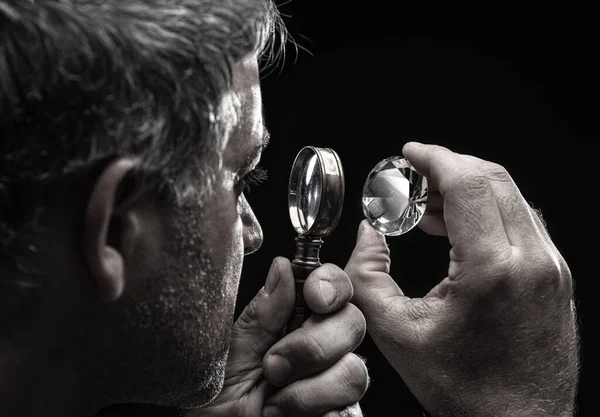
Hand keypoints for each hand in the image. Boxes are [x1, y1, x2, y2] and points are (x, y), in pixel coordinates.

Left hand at [192, 257, 368, 416]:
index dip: (332, 285)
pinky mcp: (340, 415)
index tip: (314, 297)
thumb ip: (263, 313)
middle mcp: (320, 346)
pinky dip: (311, 415)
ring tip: (272, 402)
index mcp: (294, 320)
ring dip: (307, 391)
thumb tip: (283, 267)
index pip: (333, 286)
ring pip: (353, 371)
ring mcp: (332, 383)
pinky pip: (347, 411)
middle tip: (272, 365)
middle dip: (312, 346)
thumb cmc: (216, 399)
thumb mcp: (232, 351)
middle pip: (352, 323)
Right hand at [344, 143, 578, 416]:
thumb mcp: (395, 331)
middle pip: (494, 180)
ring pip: (511, 198)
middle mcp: (533, 262)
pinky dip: (489, 211)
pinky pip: (523, 222)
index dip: (435, 158)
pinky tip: (461, 229)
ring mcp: (551, 268)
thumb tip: (367, 236)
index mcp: (493, 270)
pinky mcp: (556, 277)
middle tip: (415, 178)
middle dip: (450, 167)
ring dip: (469, 189)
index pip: (468, 183)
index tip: (411, 153)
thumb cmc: (465, 388)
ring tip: (431, 206)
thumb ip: (366, 275)